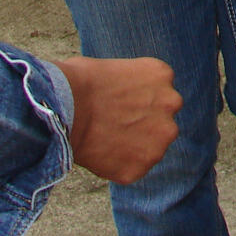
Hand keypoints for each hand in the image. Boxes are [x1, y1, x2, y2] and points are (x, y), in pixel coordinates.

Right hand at [57, 55, 180, 183]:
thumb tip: (124, 96)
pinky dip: (119, 166)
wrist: (65, 107)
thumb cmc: (78, 82)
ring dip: (134, 147)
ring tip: (105, 141)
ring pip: (151, 147)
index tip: (118, 105)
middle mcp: (170, 103)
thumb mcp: (115, 67)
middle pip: (161, 119)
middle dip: (143, 124)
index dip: (137, 101)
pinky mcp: (142, 165)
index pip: (158, 92)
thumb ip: (131, 83)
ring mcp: (160, 137)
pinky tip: (100, 154)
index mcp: (162, 74)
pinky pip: (133, 168)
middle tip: (114, 126)